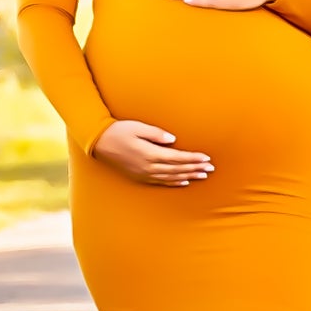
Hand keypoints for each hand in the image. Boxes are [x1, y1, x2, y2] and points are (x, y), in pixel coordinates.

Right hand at [92, 119, 213, 187]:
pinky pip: (161, 182)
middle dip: (195, 168)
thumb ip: (156, 134)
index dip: (193, 158)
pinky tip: (183, 182)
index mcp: (150, 154)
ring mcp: (144, 174)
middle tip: (211, 168)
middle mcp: (149, 167)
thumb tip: (173, 140)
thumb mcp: (137, 127)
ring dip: (188, 176)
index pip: (177, 158)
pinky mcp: (140, 176)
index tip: (206, 158)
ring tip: (202, 175)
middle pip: (177, 169)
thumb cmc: (118, 131)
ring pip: (172, 177)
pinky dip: (174, 182)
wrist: (99, 143)